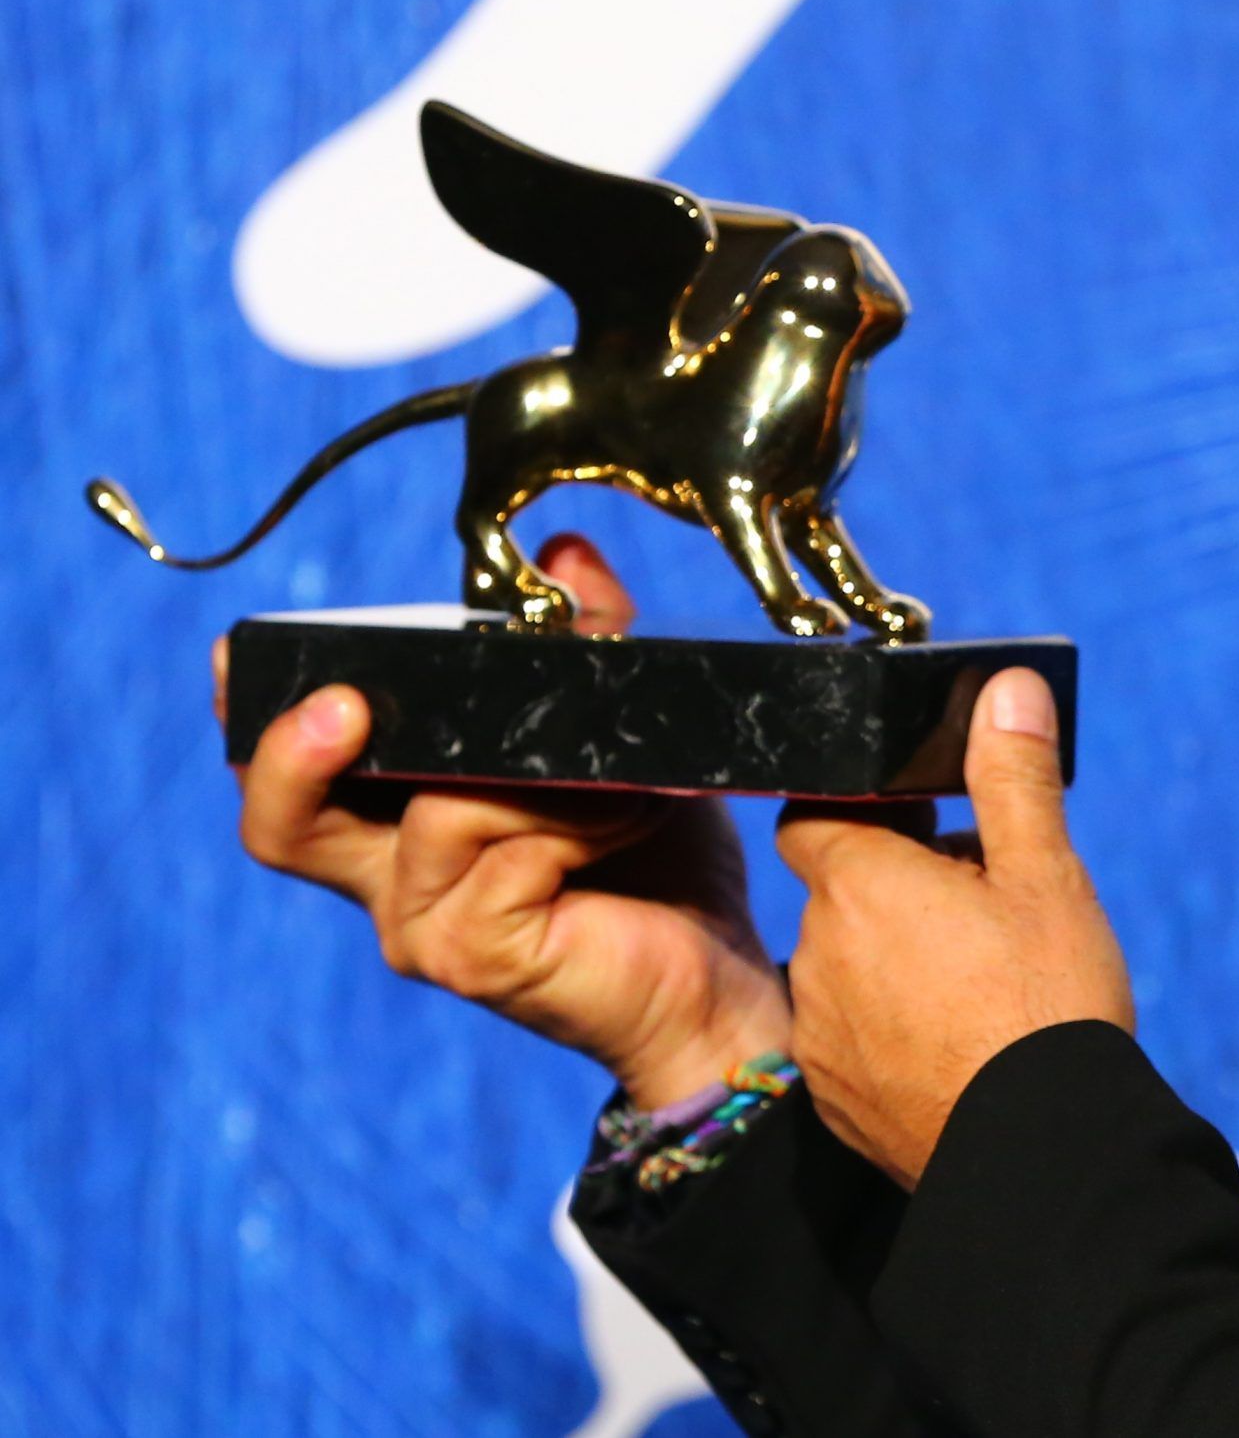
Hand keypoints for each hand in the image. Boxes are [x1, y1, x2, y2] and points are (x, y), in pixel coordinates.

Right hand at [223, 535, 790, 1106]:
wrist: (714, 972)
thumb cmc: (656, 855)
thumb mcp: (616, 732)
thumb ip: (584, 643)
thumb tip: (566, 552)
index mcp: (393, 818)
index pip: (291, 772)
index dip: (253, 714)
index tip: (238, 652)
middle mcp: (387, 876)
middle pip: (283, 822)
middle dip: (295, 750)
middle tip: (343, 702)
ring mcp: (421, 925)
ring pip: (432, 810)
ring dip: (534, 773)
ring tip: (619, 771)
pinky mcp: (472, 956)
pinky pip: (499, 853)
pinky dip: (570, 816)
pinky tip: (633, 813)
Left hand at [778, 668, 1131, 1187]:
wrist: (1045, 1161)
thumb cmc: (1046, 1007)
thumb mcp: (1046, 877)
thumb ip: (1013, 777)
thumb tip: (1006, 687)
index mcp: (861, 885)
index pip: (815, 814)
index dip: (868, 808)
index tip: (927, 821)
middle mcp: (820, 954)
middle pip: (842, 889)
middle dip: (899, 885)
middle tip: (985, 904)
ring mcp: (823, 1034)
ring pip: (848, 963)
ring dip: (895, 956)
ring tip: (982, 978)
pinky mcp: (836, 1099)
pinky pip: (853, 1037)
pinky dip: (894, 1027)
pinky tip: (961, 1041)